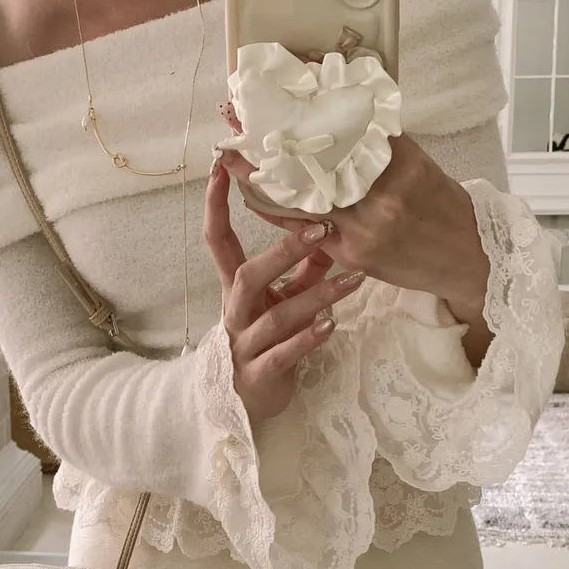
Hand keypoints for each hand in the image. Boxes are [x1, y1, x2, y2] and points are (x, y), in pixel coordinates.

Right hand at [203, 160, 364, 423]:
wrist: (243, 401)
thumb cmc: (265, 342)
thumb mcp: (282, 301)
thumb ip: (303, 271)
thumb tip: (330, 233)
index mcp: (235, 288)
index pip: (217, 241)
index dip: (216, 205)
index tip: (222, 167)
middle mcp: (234, 312)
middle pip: (246, 275)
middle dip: (281, 252)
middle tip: (319, 229)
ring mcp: (243, 345)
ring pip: (275, 317)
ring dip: (315, 297)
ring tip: (352, 282)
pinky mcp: (259, 375)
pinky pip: (282, 355)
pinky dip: (307, 341)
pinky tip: (330, 327)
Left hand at [215, 102, 492, 365]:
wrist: (466, 259)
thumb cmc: (443, 207)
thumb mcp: (420, 166)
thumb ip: (381, 147)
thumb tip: (342, 117)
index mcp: (401, 165)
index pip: (345, 134)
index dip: (304, 117)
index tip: (271, 98)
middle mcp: (382, 197)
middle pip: (317, 166)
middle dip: (273, 144)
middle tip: (235, 120)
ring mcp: (366, 230)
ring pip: (306, 200)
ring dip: (266, 180)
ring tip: (232, 157)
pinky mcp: (355, 256)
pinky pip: (308, 231)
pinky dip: (282, 213)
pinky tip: (256, 198)